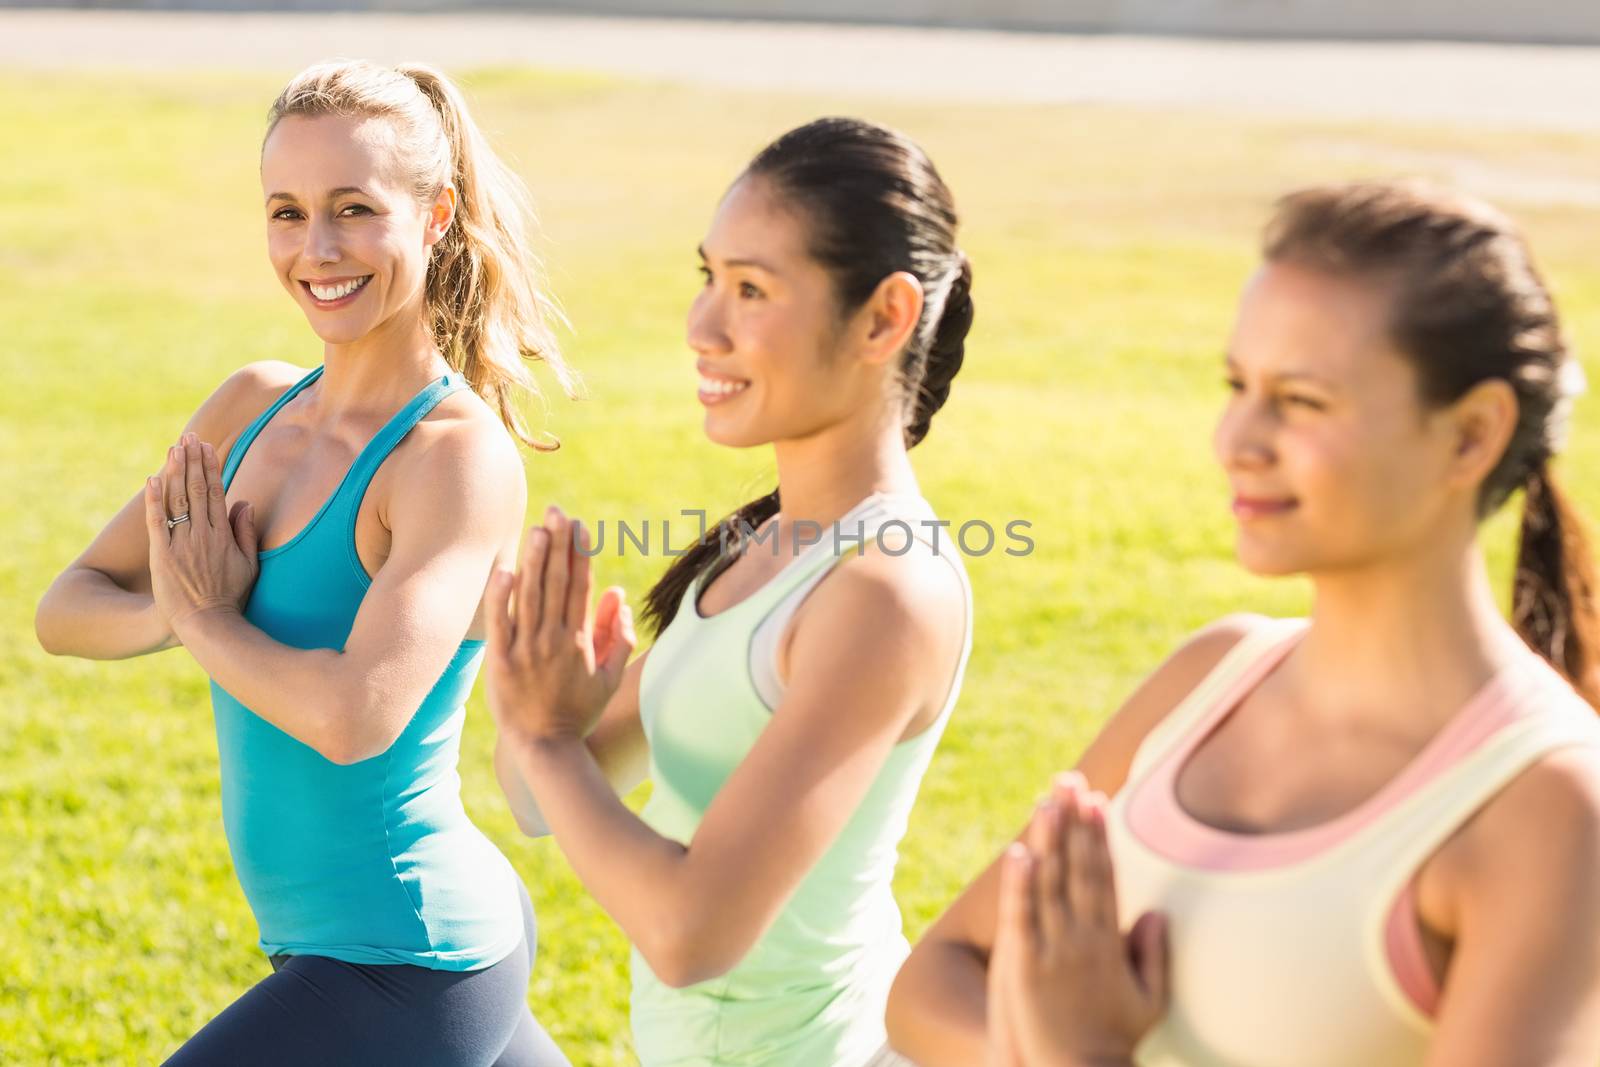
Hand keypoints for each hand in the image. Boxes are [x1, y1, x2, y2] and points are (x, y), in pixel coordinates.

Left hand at [143, 432, 258, 632]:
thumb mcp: (249, 565)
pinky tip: (151, 479)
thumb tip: (245, 502)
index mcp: (223, 535)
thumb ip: (246, 532)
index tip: (206, 447)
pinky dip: (153, 500)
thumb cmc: (231, 597)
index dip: (210, 468)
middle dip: (192, 461)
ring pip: (176, 500)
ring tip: (173, 448)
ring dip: (174, 472)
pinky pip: (156, 522)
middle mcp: (203, 535)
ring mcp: (181, 544)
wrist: (207, 624)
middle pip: (195, 490)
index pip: (216, 493)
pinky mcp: (162, 556)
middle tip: (189, 438)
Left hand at [484, 505, 635, 744]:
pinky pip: (501, 623)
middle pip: (556, 583)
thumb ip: (619, 635)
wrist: (547, 747)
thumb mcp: (610, 677)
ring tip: (537, 529)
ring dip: (534, 560)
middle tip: (557, 512)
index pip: (581, 586)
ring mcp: (527, 649)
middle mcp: (554, 639)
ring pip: (531, 596)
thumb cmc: (581, 712)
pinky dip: (502, 596)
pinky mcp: (502, 662)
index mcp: (581, 640)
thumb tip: (617, 594)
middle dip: (557, 545)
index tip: (579, 526)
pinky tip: (505, 570)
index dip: (579, 554)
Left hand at [987, 775, 1168, 1066]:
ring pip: (1050, 884)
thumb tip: (1157, 913)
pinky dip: (1019, 883)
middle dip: (1074, 823)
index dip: (1099, 836)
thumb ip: (1153, 955)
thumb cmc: (1113, 1042)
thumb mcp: (1148, 1000)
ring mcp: (1053, 950)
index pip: (1105, 876)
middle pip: (1078, 869)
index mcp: (1110, 942)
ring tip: (1046, 800)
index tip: (1096, 800)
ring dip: (1048, 839)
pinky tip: (1018, 852)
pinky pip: (1020, 916)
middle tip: (1070, 781)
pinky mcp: (1024, 965)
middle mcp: (1084, 938)